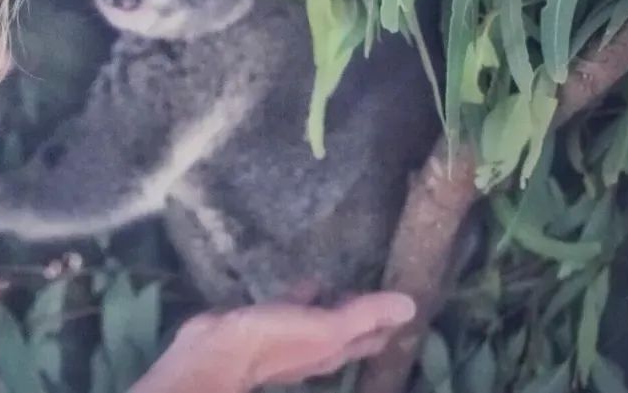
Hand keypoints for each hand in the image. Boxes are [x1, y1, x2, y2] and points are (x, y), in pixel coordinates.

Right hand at [129, 292, 415, 392]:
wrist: (217, 349)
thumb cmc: (274, 340)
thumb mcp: (326, 327)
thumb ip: (364, 315)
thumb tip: (410, 305)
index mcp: (334, 350)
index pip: (371, 336)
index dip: (388, 320)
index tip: (405, 297)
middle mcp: (316, 346)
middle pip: (349, 329)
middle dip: (364, 312)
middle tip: (380, 283)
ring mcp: (290, 335)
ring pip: (322, 317)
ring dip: (334, 301)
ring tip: (345, 277)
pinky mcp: (266, 322)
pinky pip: (294, 305)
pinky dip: (303, 293)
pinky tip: (304, 278)